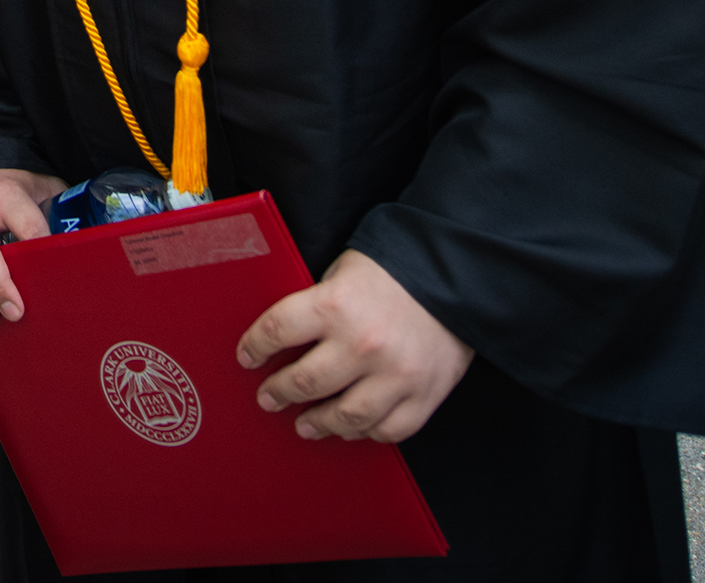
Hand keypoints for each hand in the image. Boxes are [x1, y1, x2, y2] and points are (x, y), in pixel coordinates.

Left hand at [235, 249, 471, 442]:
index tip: (247, 357)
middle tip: (268, 397)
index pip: (277, 331)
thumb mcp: (342, 271)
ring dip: (317, 423)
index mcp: (336, 305)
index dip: (255, 347)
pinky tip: (351, 428)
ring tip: (304, 424)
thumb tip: (284, 336)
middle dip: (278, 392)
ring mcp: (395, 375)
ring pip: (344, 416)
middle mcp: (363, 344)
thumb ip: (315, 303)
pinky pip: (387, 429)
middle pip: (304, 381)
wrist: (456, 277)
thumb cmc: (394, 271)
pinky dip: (365, 433)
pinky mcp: (424, 395)